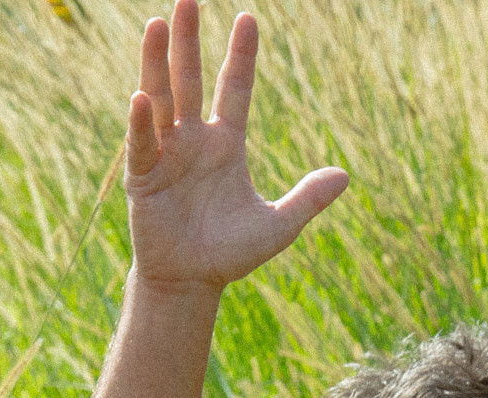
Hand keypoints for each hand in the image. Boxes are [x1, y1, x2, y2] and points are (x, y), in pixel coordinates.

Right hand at [123, 1, 347, 294]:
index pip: (235, 89)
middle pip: (191, 79)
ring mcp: (167, 153)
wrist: (194, 281)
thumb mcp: (280, 224)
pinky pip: (143, 142)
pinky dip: (142, 120)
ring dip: (157, 62)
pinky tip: (142, 94)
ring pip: (161, 98)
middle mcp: (194, 140)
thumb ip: (309, 198)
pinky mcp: (144, 175)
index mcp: (227, 145)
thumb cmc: (233, 251)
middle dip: (188, 40)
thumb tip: (345, 175)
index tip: (249, 17)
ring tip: (156, 23)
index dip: (241, 55)